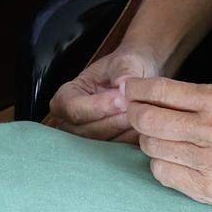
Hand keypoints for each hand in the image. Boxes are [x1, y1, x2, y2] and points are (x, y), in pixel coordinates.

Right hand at [49, 45, 164, 142]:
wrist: (140, 78)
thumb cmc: (127, 67)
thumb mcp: (126, 60)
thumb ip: (123, 70)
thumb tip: (124, 84)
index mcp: (67, 95)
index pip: (74, 108)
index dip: (99, 106)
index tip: (123, 97)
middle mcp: (70, 121)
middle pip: (87, 131)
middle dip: (114, 120)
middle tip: (137, 106)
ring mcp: (86, 138)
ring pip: (102, 144)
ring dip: (124, 130)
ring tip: (142, 113)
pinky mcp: (104, 149)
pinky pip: (116, 151)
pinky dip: (130, 139)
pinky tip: (144, 126)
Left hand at [122, 77, 211, 209]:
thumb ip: (196, 100)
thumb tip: (150, 96)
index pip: (161, 91)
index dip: (137, 89)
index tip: (128, 89)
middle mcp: (211, 130)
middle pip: (148, 120)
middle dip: (135, 114)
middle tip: (135, 112)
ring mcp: (208, 163)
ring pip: (151, 148)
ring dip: (148, 140)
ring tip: (159, 137)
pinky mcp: (207, 189)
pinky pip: (162, 173)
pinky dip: (160, 164)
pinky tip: (172, 158)